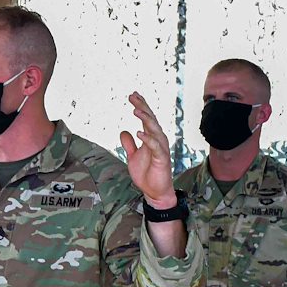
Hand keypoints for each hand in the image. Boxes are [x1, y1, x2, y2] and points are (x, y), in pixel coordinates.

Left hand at [120, 92, 177, 207]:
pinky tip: (139, 133)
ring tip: (135, 109)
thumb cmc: (146, 173)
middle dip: (142, 106)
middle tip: (133, 96)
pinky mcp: (162, 159)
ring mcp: (161, 149)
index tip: (133, 95)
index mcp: (151, 138)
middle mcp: (158, 140)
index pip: (146, 118)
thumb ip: (129, 144)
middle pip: (151, 119)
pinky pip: (155, 147)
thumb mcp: (132, 157)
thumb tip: (124, 131)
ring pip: (154, 130)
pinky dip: (148, 139)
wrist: (154, 191)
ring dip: (145, 119)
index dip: (141, 106)